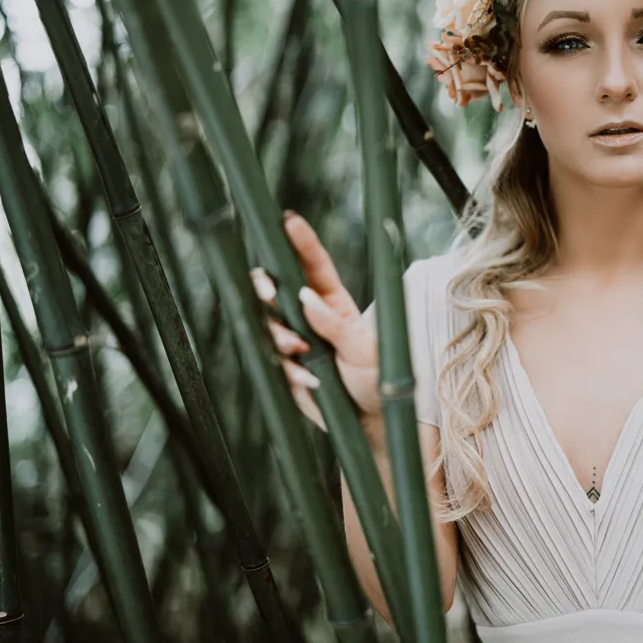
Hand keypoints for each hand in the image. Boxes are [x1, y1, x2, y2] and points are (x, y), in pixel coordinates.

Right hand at [249, 211, 380, 433]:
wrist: (370, 422)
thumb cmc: (376, 379)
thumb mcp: (365, 352)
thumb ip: (336, 327)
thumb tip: (307, 299)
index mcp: (333, 302)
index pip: (314, 266)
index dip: (300, 241)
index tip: (288, 220)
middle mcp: (310, 317)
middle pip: (276, 289)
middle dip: (266, 285)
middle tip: (270, 291)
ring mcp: (295, 342)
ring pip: (268, 326)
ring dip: (279, 335)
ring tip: (301, 351)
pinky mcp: (286, 369)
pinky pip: (274, 363)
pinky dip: (290, 371)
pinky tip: (311, 381)